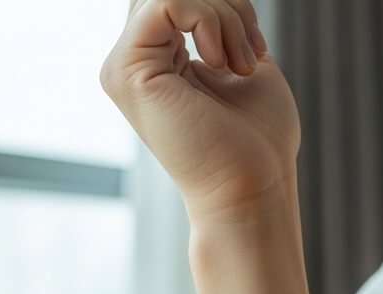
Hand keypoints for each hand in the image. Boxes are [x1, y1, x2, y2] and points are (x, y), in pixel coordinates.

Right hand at [100, 0, 300, 220]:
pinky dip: (209, 19)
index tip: (255, 49)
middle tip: (250, 53)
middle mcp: (132, 62)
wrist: (253, 187)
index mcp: (156, 60)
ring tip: (240, 63)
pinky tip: (223, 62)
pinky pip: (167, 2)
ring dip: (223, 15)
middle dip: (224, 6)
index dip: (223, 7)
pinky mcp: (127, 71)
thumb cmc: (259, 140)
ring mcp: (124, 67)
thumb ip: (221, 26)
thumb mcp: (242, 60)